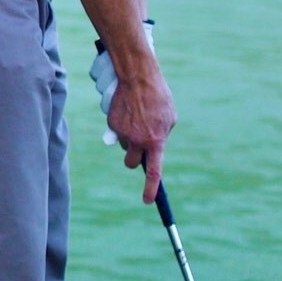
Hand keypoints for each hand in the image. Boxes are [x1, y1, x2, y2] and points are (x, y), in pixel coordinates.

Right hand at [108, 70, 175, 202]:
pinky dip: (122, 127)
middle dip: (135, 159)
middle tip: (140, 147)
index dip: (150, 188)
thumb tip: (153, 148)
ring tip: (137, 121)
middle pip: (132, 163)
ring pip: (124, 148)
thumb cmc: (159, 98)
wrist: (138, 79)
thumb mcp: (169, 119)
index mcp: (156, 141)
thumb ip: (162, 136)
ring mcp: (123, 133)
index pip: (154, 171)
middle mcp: (138, 141)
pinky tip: (129, 112)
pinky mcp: (112, 125)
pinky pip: (117, 134)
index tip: (147, 201)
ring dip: (129, 141)